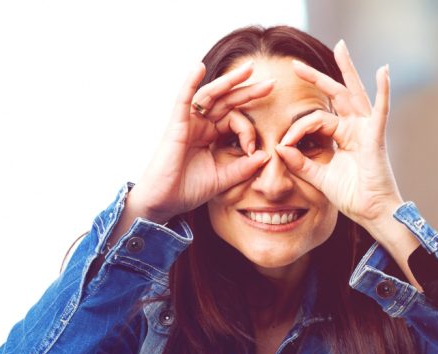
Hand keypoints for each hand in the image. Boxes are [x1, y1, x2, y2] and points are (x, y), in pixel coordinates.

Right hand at [132, 60, 274, 222]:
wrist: (164, 202)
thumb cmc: (188, 190)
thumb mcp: (223, 178)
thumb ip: (243, 168)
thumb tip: (266, 155)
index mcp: (211, 135)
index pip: (235, 121)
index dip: (248, 132)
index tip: (253, 150)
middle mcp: (200, 125)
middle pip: (227, 101)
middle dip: (249, 91)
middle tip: (272, 83)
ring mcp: (188, 123)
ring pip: (211, 95)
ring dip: (229, 81)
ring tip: (249, 69)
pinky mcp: (176, 126)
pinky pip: (183, 100)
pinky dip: (190, 83)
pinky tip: (198, 68)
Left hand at [273, 40, 403, 234]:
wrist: (371, 212)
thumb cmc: (352, 196)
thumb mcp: (319, 178)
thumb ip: (301, 163)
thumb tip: (280, 149)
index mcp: (341, 136)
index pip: (314, 120)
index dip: (296, 129)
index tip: (283, 144)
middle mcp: (353, 128)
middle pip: (334, 96)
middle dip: (316, 78)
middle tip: (296, 64)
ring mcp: (365, 130)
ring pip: (352, 94)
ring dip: (346, 70)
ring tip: (340, 47)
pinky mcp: (376, 137)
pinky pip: (380, 110)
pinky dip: (383, 90)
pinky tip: (383, 71)